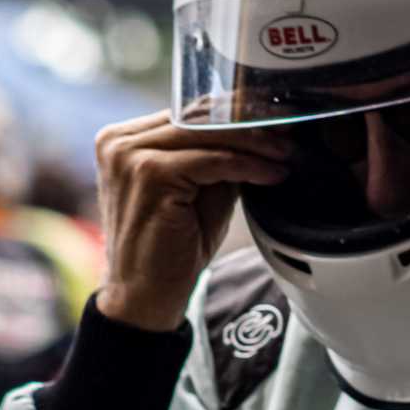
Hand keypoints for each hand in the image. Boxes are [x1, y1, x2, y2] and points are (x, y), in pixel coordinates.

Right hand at [93, 111, 291, 330]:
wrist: (145, 297)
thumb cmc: (170, 250)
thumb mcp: (199, 191)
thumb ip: (217, 158)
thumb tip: (263, 131)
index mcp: (123, 140)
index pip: (186, 111)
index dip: (234, 113)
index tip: (274, 119)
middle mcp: (119, 142)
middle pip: (196, 115)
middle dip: (249, 122)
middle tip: (289, 130)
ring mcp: (129, 156)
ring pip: (206, 133)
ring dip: (255, 142)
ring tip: (287, 152)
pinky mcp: (149, 175)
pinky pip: (212, 160)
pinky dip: (248, 165)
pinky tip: (272, 173)